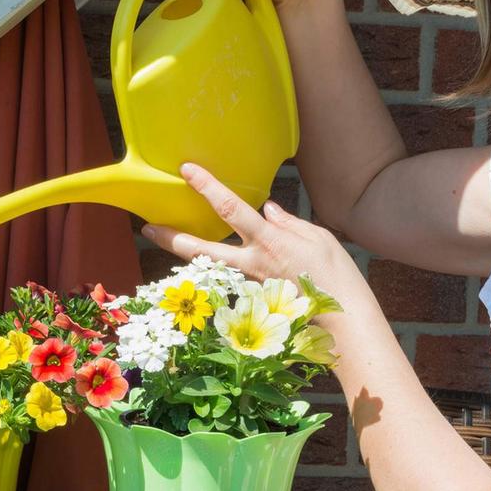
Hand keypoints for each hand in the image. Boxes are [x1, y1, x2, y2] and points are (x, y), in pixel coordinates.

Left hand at [142, 163, 368, 306]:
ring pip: (211, 266)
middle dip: (173, 237)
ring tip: (165, 240)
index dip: (207, 187)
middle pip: (203, 249)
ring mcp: (250, 283)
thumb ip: (288, 223)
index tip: (187, 171)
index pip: (231, 208)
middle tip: (148, 228)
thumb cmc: (335, 275)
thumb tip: (267, 210)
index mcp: (268, 240)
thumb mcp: (318, 237)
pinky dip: (218, 268)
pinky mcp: (255, 297)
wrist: (343, 319)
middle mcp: (252, 263)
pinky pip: (231, 277)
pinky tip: (210, 261)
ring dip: (187, 254)